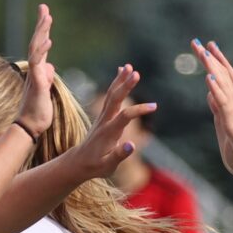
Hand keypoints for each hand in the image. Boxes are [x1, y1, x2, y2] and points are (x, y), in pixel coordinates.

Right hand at [14, 4, 56, 136]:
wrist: (29, 128)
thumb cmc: (38, 112)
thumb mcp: (46, 91)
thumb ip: (47, 77)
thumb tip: (50, 66)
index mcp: (38, 70)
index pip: (41, 45)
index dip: (43, 30)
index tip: (46, 14)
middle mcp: (34, 69)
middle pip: (37, 42)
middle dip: (41, 24)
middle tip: (44, 7)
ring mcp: (34, 75)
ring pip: (36, 49)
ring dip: (41, 32)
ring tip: (46, 16)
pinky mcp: (36, 84)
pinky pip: (38, 64)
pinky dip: (42, 51)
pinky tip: (48, 40)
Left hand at [66, 63, 156, 181]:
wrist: (79, 162)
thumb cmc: (95, 166)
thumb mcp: (107, 166)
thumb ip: (119, 155)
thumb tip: (132, 145)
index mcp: (108, 133)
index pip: (124, 117)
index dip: (138, 110)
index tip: (154, 106)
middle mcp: (104, 121)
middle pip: (115, 100)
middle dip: (125, 86)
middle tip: (136, 72)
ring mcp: (103, 116)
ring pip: (112, 95)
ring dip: (120, 80)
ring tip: (129, 66)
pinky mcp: (103, 115)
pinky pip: (110, 96)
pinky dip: (116, 83)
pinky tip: (121, 72)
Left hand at [194, 39, 232, 175]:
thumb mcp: (227, 125)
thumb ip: (219, 109)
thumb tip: (210, 95)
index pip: (224, 78)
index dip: (216, 62)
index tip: (208, 47)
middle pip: (222, 75)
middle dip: (210, 58)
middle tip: (198, 41)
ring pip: (223, 84)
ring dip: (213, 67)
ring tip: (204, 51)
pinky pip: (224, 103)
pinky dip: (217, 89)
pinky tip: (209, 77)